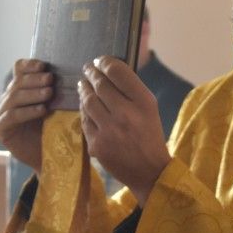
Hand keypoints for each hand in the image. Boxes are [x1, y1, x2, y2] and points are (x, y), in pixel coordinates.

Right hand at [0, 59, 55, 173]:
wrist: (52, 159)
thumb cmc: (58, 131)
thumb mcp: (61, 108)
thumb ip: (59, 91)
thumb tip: (73, 73)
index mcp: (21, 89)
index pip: (19, 69)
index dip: (29, 65)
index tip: (44, 65)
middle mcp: (8, 99)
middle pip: (17, 82)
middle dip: (35, 79)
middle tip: (50, 79)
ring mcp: (1, 114)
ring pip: (14, 97)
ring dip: (32, 94)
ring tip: (49, 93)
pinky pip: (11, 116)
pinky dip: (27, 112)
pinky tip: (42, 110)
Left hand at [78, 57, 170, 205]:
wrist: (149, 171)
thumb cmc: (149, 135)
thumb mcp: (150, 108)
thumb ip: (131, 89)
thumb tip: (108, 70)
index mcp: (143, 102)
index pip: (118, 72)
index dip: (105, 62)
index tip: (100, 60)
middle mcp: (126, 114)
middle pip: (100, 84)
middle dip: (91, 73)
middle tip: (88, 69)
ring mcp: (109, 130)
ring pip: (88, 101)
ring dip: (84, 89)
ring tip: (83, 84)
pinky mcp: (96, 144)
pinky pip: (84, 120)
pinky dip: (83, 110)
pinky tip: (85, 105)